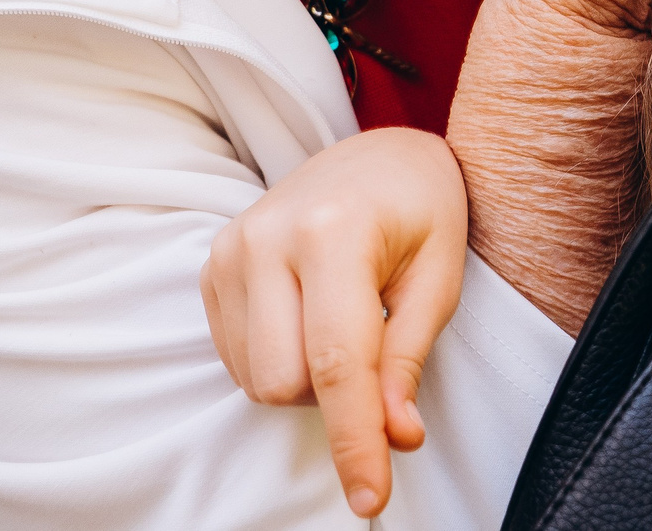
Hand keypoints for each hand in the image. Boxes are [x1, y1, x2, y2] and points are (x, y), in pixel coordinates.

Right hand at [199, 129, 466, 520]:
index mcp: (332, 232)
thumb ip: (409, 359)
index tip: (372, 495)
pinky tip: (310, 318)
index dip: (355, 439)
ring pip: (258, 380)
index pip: (338, 362)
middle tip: (377, 346)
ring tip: (345, 322)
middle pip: (287, 383)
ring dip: (308, 380)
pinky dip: (280, 361)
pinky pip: (239, 359)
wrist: (378, 156)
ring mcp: (230, 250)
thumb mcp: (439, 277)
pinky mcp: (212, 267)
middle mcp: (266, 239)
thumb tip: (394, 436)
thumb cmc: (420, 211)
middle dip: (336, 396)